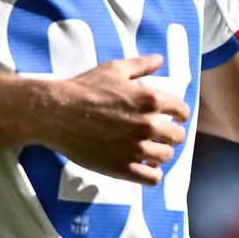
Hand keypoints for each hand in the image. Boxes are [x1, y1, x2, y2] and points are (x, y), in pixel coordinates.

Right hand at [31, 53, 188, 184]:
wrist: (56, 113)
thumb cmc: (84, 89)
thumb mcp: (114, 70)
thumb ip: (141, 65)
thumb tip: (159, 60)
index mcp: (150, 100)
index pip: (181, 111)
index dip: (179, 114)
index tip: (174, 118)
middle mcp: (147, 125)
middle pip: (177, 137)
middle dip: (171, 135)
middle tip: (161, 135)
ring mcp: (135, 148)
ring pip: (166, 157)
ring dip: (161, 154)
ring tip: (151, 151)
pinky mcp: (122, 167)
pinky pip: (152, 178)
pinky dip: (152, 174)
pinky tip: (144, 166)